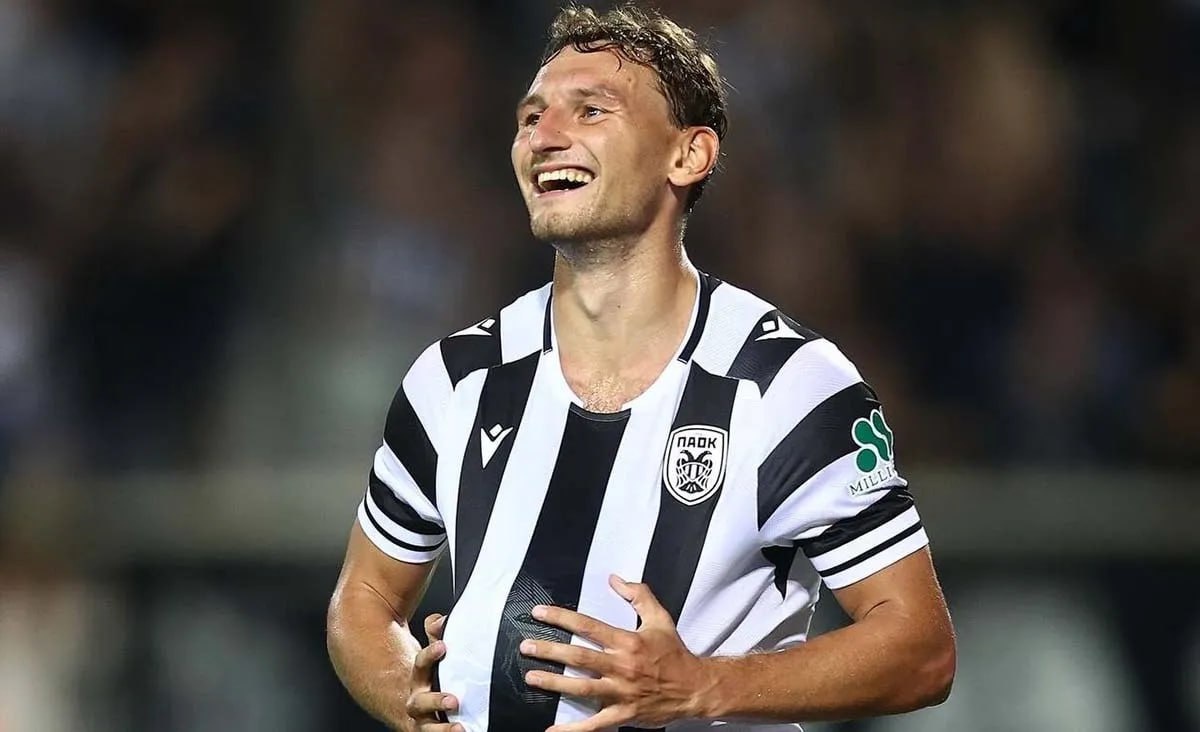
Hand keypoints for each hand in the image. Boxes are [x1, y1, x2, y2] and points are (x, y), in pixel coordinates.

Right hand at [403, 613, 462, 731]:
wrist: (413, 703)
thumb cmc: (430, 675)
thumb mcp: (433, 654)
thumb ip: (437, 635)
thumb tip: (441, 620)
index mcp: (418, 677)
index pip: (421, 664)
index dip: (430, 655)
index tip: (442, 646)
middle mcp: (418, 699)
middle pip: (420, 702)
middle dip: (436, 701)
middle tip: (453, 700)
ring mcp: (423, 720)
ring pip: (427, 727)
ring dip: (442, 728)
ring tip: (459, 727)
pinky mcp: (430, 731)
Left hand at [520, 575, 715, 731]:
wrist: (696, 688)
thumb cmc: (675, 653)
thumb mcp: (660, 618)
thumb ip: (638, 595)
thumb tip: (615, 579)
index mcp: (628, 642)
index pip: (588, 626)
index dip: (562, 618)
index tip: (540, 613)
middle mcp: (622, 666)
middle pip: (579, 657)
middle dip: (550, 651)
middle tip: (526, 647)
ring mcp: (621, 692)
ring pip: (581, 688)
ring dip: (554, 683)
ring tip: (531, 677)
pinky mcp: (624, 714)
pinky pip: (595, 724)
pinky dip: (573, 729)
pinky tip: (553, 730)